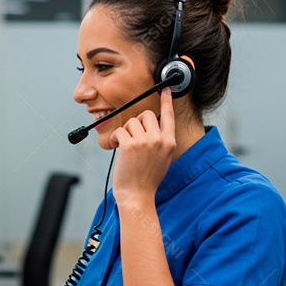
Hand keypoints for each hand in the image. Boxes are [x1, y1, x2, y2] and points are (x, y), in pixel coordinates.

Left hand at [109, 87, 175, 204]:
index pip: (169, 116)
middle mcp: (159, 140)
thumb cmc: (148, 179)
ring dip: (125, 133)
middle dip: (136, 123)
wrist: (137, 195)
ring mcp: (145, 142)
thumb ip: (161, 141)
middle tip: (132, 137)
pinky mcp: (130, 145)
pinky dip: (115, 138)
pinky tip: (117, 148)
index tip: (166, 89)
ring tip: (125, 147)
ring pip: (131, 122)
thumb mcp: (163, 159)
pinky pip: (120, 131)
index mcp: (169, 142)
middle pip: (146, 115)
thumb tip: (152, 128)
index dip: (167, 101)